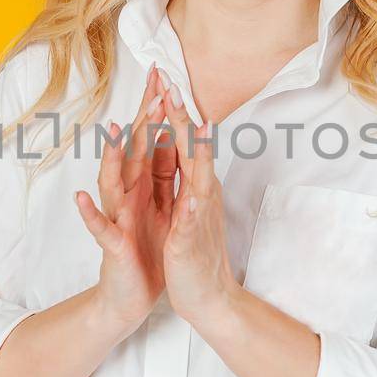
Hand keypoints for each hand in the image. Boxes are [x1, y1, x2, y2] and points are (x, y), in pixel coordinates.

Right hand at [73, 63, 178, 327]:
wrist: (130, 296)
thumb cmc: (147, 252)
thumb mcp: (162, 208)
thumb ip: (162, 174)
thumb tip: (169, 138)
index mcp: (145, 186)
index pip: (153, 140)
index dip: (159, 110)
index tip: (167, 76)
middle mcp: (128, 195)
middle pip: (134, 151)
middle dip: (143, 119)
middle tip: (153, 87)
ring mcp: (117, 217)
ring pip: (112, 182)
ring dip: (113, 157)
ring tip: (114, 131)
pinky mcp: (113, 244)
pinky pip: (99, 226)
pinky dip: (89, 212)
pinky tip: (79, 196)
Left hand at [158, 77, 240, 325]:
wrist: (210, 298)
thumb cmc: (196, 253)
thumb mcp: (190, 209)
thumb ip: (188, 178)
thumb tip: (186, 149)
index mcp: (194, 187)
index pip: (183, 141)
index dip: (174, 111)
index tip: (166, 79)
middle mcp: (199, 196)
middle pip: (190, 149)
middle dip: (180, 116)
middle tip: (173, 81)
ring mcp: (196, 217)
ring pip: (197, 178)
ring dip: (193, 151)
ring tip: (190, 123)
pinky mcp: (188, 242)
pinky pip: (188, 223)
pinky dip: (189, 207)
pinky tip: (190, 195)